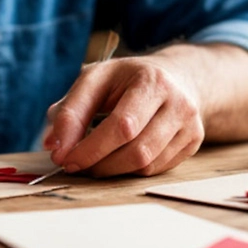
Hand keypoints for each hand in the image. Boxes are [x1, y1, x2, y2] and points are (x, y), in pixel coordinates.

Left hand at [43, 56, 203, 176]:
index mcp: (152, 80)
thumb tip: (53, 145)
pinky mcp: (193, 142)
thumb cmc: (127, 79)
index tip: (64, 158)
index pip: (122, 126)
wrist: (177, 76)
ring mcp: (190, 124)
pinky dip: (129, 170)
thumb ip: (71, 109)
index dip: (90, 148)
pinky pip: (156, 169)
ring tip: (93, 162)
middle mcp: (178, 102)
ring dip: (112, 170)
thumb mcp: (95, 80)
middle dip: (99, 163)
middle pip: (137, 149)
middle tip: (75, 164)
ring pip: (146, 164)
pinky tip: (117, 158)